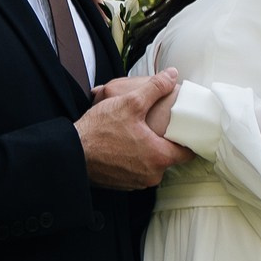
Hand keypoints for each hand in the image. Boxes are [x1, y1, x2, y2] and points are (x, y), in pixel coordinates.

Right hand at [77, 68, 188, 188]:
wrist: (72, 152)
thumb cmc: (100, 131)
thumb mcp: (130, 103)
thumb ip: (155, 88)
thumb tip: (172, 75)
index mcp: (159, 157)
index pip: (188, 153)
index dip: (189, 139)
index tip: (186, 129)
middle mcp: (151, 175)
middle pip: (169, 157)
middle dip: (165, 142)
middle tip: (160, 126)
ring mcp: (136, 182)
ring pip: (152, 164)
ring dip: (149, 151)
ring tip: (140, 134)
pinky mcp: (123, 185)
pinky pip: (137, 170)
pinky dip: (135, 159)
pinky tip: (125, 145)